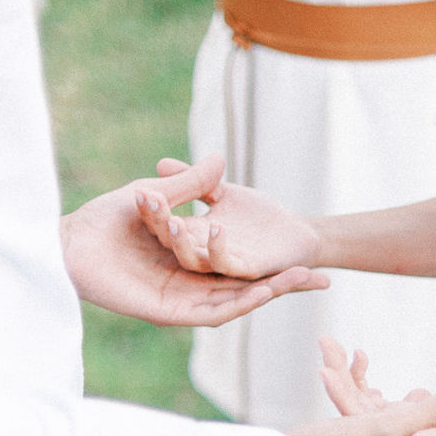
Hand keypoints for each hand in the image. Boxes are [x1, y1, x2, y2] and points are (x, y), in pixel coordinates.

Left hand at [62, 155, 327, 326]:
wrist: (67, 245)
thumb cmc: (103, 221)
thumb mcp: (157, 196)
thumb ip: (191, 184)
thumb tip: (220, 158)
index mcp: (192, 262)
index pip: (244, 263)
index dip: (276, 260)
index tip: (308, 253)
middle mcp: (192, 285)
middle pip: (248, 286)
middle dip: (286, 283)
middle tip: (323, 275)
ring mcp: (183, 301)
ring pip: (236, 301)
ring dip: (270, 293)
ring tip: (305, 283)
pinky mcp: (168, 314)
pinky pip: (210, 311)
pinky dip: (239, 303)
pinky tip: (264, 294)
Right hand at [135, 157, 323, 279]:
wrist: (298, 236)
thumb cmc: (259, 216)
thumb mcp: (223, 192)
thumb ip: (194, 182)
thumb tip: (161, 163)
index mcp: (193, 239)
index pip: (164, 227)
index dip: (151, 211)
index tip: (137, 189)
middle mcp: (203, 257)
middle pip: (172, 245)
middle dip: (158, 224)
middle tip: (144, 200)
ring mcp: (223, 268)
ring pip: (194, 260)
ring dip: (182, 242)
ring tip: (174, 219)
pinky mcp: (246, 272)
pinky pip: (228, 265)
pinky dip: (218, 249)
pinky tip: (215, 228)